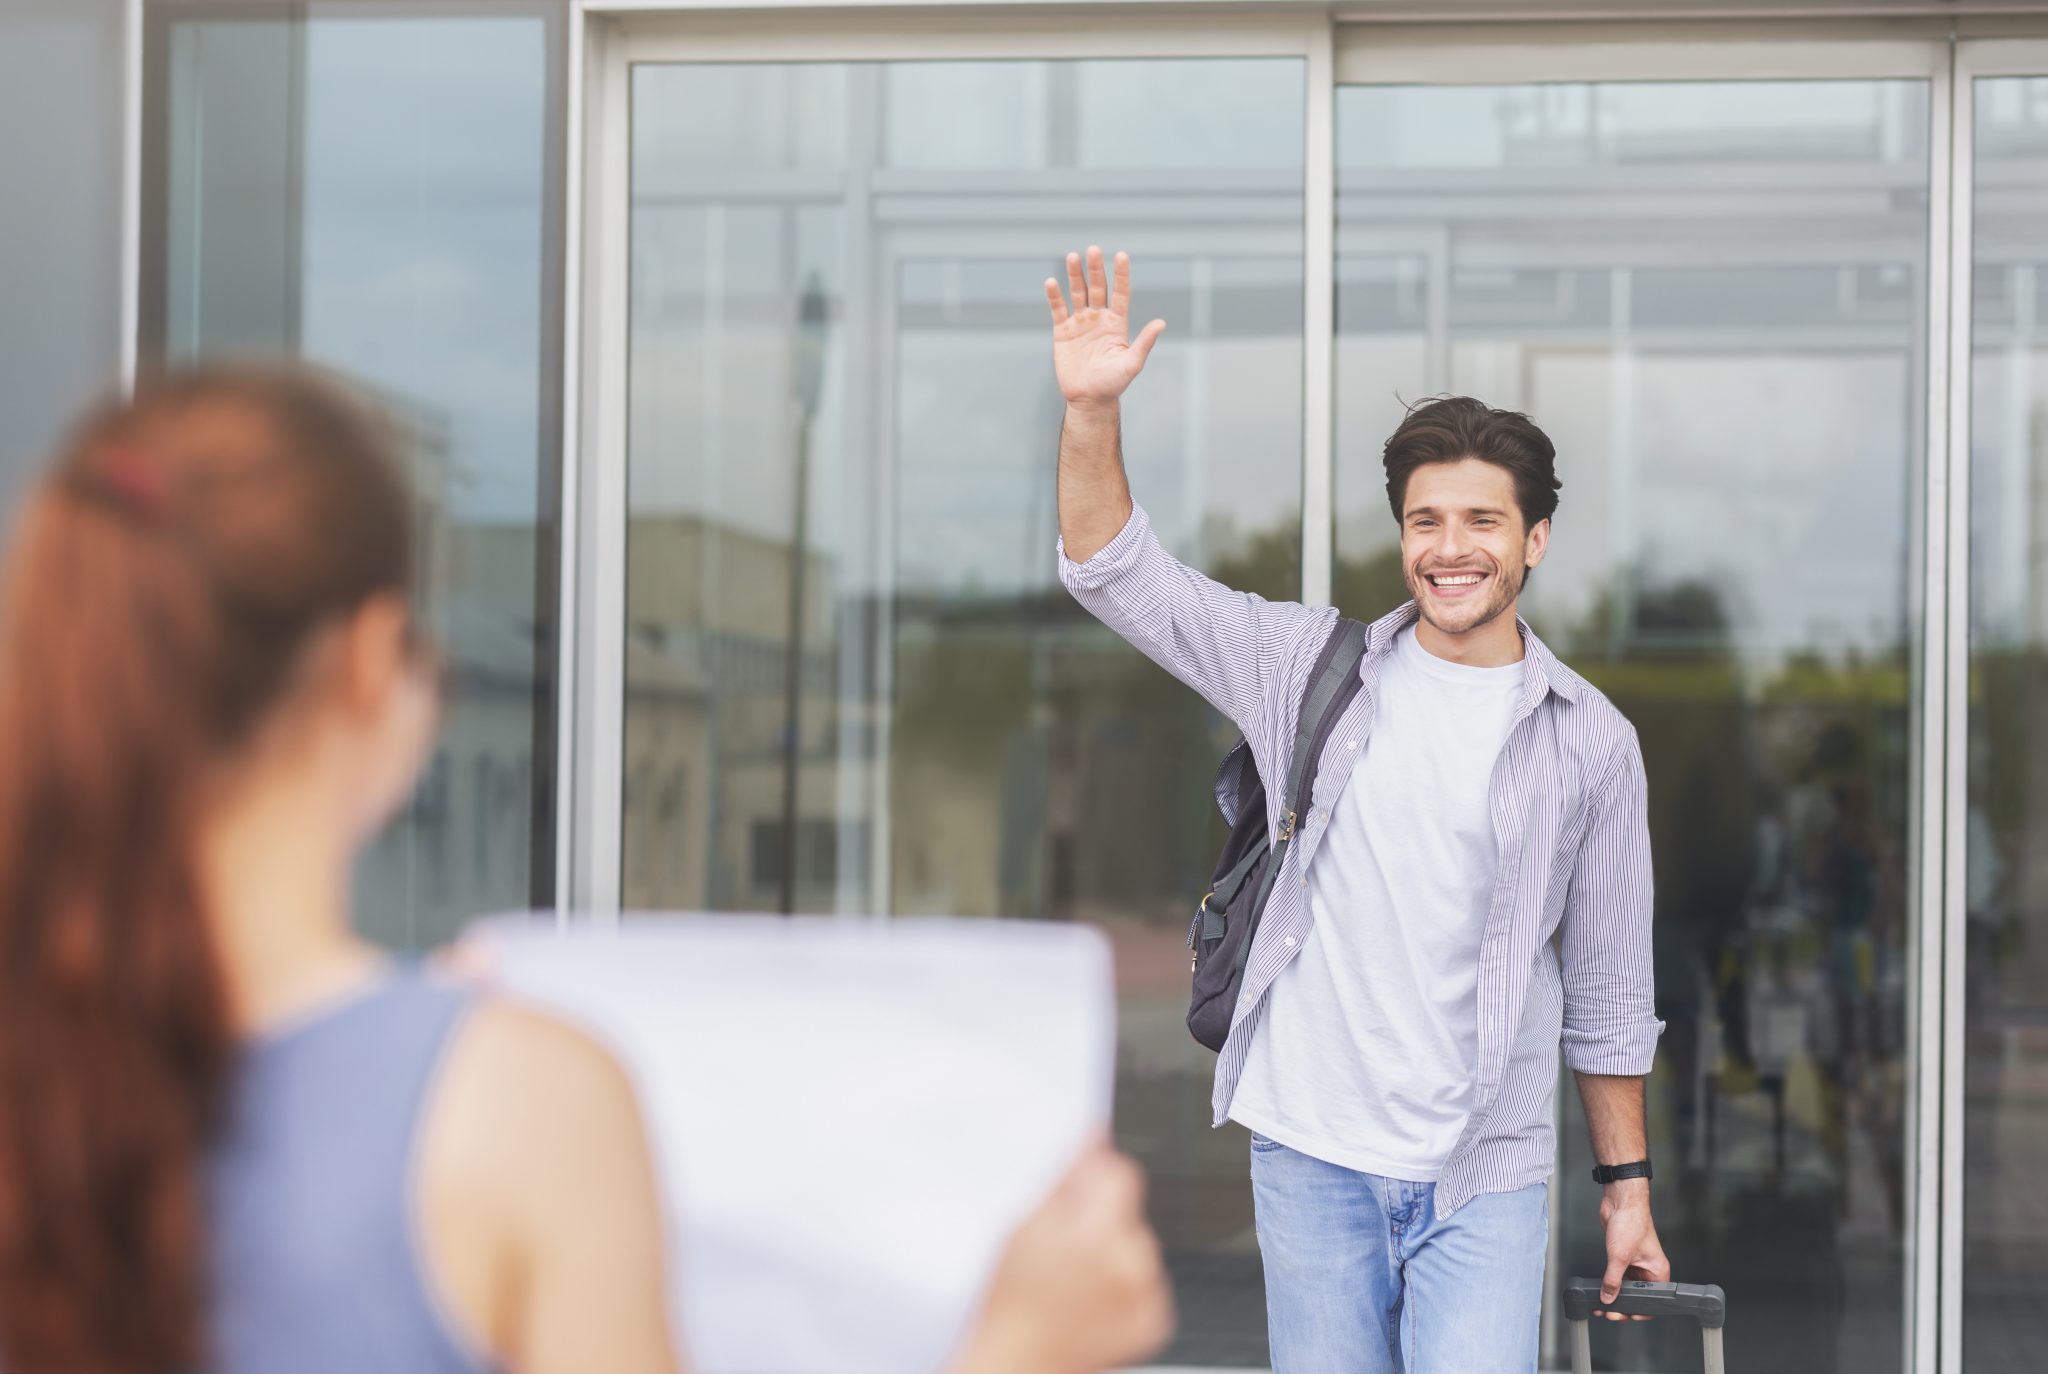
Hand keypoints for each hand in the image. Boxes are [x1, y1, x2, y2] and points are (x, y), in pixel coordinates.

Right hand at [951, 1141, 1174, 1373]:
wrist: (1018, 1362)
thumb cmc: (1011, 1301)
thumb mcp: (1022, 1227)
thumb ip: (1065, 1179)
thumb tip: (1094, 1139)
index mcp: (1097, 1235)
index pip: (1121, 1174)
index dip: (1097, 1175)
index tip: (1080, 1187)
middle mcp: (1131, 1265)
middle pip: (1129, 1212)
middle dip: (1100, 1218)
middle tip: (1063, 1244)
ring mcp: (1146, 1296)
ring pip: (1139, 1246)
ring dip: (1115, 1252)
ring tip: (1075, 1276)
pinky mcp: (1154, 1320)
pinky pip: (1147, 1282)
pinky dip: (1125, 1286)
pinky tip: (1092, 1298)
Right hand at [1045, 246, 1166, 410]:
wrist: (1088, 399)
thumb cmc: (1113, 384)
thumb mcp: (1132, 363)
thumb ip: (1145, 342)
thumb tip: (1162, 322)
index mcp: (1117, 323)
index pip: (1120, 293)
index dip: (1121, 275)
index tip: (1121, 255)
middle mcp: (1099, 318)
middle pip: (1098, 287)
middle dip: (1096, 269)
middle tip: (1093, 250)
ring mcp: (1080, 323)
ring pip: (1078, 293)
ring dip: (1075, 275)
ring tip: (1072, 257)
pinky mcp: (1062, 331)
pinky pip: (1058, 309)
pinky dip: (1054, 296)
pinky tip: (1051, 282)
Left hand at [1596, 1181, 1670, 1321]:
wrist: (1620, 1201)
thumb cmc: (1631, 1222)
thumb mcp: (1620, 1255)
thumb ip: (1612, 1280)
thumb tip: (1608, 1297)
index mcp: (1658, 1271)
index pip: (1653, 1300)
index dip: (1640, 1311)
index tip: (1626, 1316)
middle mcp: (1648, 1269)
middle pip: (1637, 1295)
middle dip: (1623, 1305)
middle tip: (1608, 1313)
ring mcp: (1635, 1264)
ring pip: (1625, 1287)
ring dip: (1614, 1296)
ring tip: (1601, 1306)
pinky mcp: (1623, 1257)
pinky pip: (1617, 1277)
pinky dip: (1609, 1284)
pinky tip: (1601, 1291)